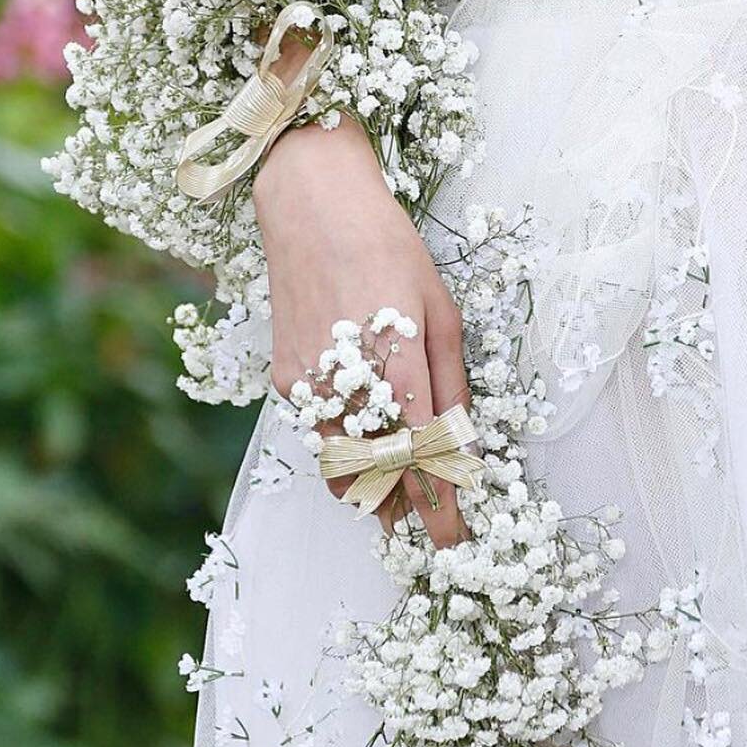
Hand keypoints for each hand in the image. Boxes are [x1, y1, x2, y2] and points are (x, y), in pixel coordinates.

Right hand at [255, 118, 468, 545]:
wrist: (312, 207)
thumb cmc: (388, 248)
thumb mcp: (440, 310)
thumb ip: (450, 384)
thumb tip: (464, 442)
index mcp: (398, 363)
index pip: (422, 460)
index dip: (439, 508)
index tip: (454, 539)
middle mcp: (347, 380)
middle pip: (375, 476)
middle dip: (400, 509)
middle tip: (420, 528)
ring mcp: (307, 382)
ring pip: (337, 464)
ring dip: (366, 489)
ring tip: (389, 502)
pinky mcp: (282, 377)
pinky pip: (313, 431)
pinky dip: (336, 449)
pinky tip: (356, 442)